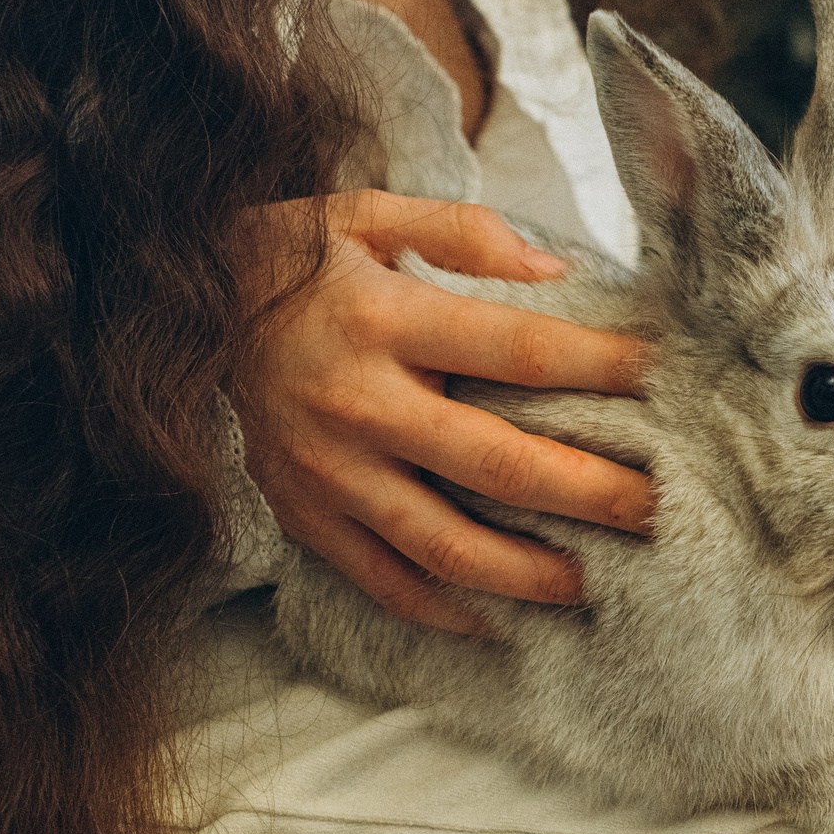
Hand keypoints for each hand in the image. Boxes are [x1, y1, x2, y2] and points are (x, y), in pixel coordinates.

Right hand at [233, 191, 653, 634]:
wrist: (171, 312)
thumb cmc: (288, 260)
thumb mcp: (363, 213)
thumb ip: (460, 233)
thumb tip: (556, 269)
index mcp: (382, 320)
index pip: (519, 350)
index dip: (600, 366)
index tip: (662, 377)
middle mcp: (356, 404)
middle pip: (498, 464)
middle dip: (590, 492)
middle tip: (657, 509)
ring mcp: (328, 472)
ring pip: (444, 545)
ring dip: (526, 573)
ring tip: (592, 582)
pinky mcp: (303, 515)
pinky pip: (383, 580)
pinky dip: (443, 609)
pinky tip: (500, 620)